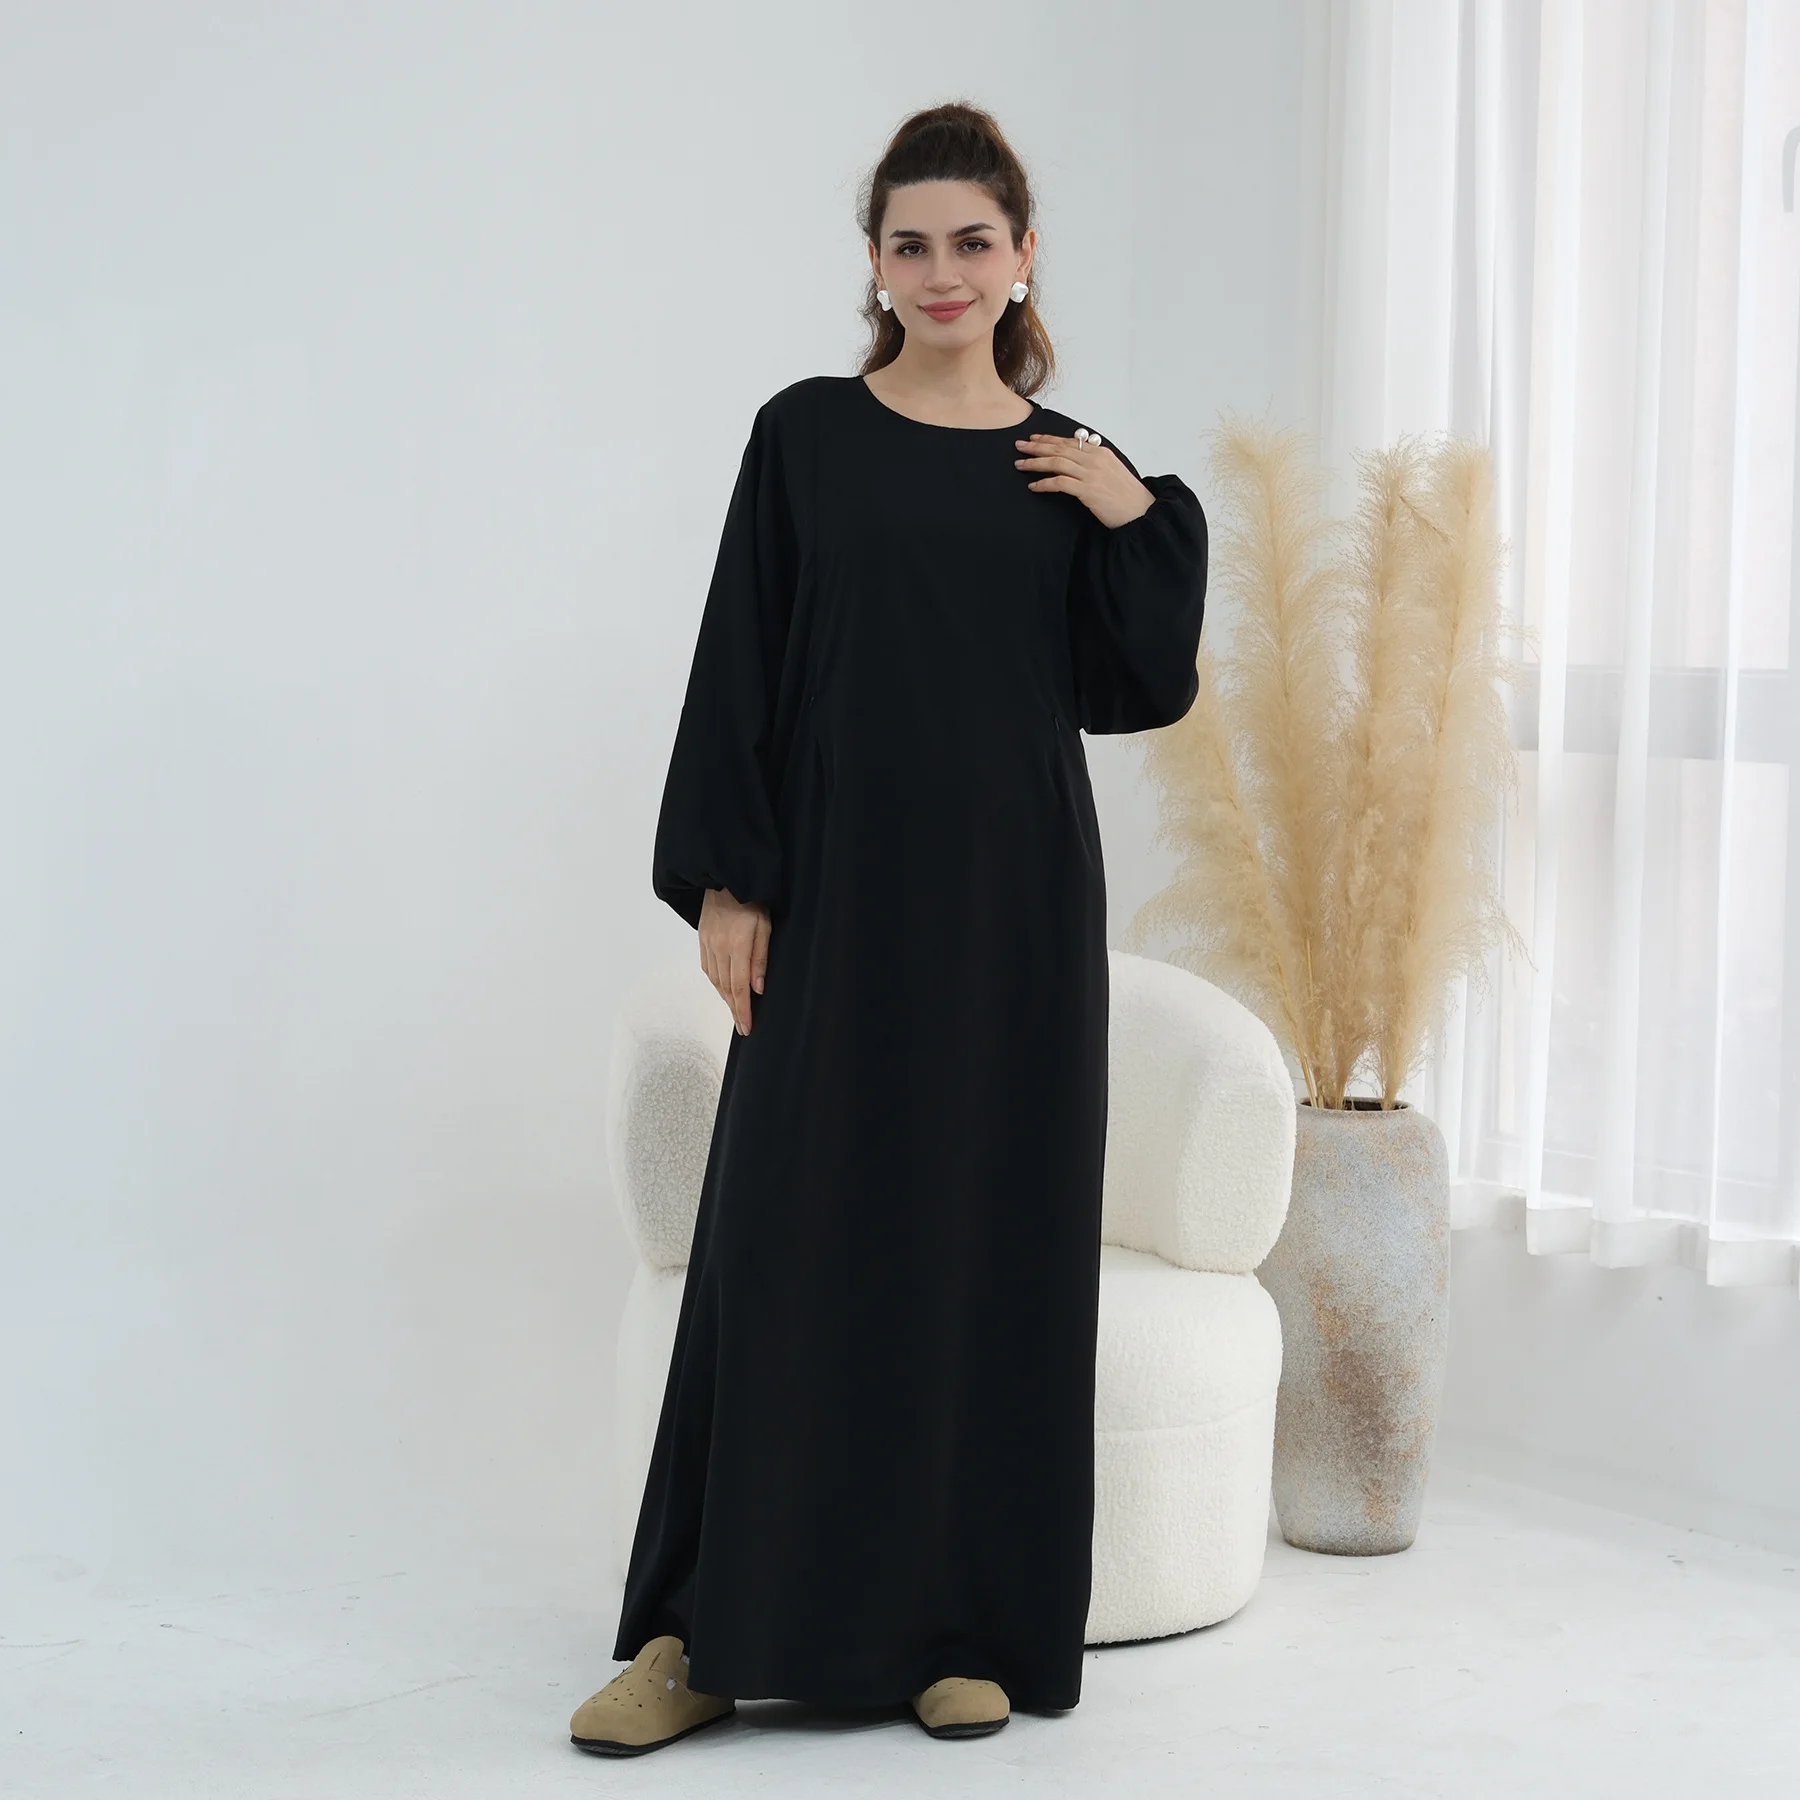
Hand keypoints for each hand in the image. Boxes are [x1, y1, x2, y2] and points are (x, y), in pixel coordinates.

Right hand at [699, 887, 769, 1035]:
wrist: (725, 878)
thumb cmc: (752, 901)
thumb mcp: (764, 927)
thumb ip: (760, 958)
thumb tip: (758, 989)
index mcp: (736, 947)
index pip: (739, 987)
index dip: (743, 1010)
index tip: (746, 1028)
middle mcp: (718, 949)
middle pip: (726, 988)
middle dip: (734, 1010)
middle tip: (742, 1027)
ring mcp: (708, 945)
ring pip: (715, 981)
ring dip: (725, 999)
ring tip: (735, 1012)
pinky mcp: (702, 940)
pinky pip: (707, 969)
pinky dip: (716, 984)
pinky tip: (723, 990)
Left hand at [1015, 432, 1155, 527]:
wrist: (1140, 511)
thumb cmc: (1126, 495)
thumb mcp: (1111, 471)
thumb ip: (1094, 463)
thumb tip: (1076, 460)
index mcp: (1100, 452)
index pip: (1069, 442)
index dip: (1049, 439)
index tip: (1033, 439)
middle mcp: (1094, 459)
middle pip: (1059, 448)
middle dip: (1036, 446)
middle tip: (1019, 446)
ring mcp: (1091, 474)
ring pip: (1056, 462)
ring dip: (1035, 463)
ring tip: (1020, 464)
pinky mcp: (1088, 490)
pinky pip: (1060, 483)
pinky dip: (1044, 483)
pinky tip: (1033, 486)